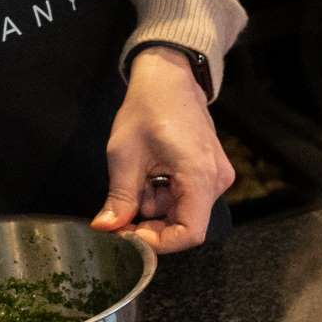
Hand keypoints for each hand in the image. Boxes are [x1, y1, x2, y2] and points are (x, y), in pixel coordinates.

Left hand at [96, 49, 233, 253]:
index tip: (128, 236)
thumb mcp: (124, 155)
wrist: (169, 79)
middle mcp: (216, 180)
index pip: (190, 233)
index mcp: (200, 176)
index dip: (158, 243)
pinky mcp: (210, 172)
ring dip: (154, 206)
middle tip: (119, 215)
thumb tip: (106, 228)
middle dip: (150, 223)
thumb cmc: (149, 108)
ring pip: (182, 211)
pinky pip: (186, 197)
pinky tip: (150, 173)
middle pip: (185, 224)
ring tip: (135, 179)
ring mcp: (216, 176)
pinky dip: (163, 195)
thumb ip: (119, 198)